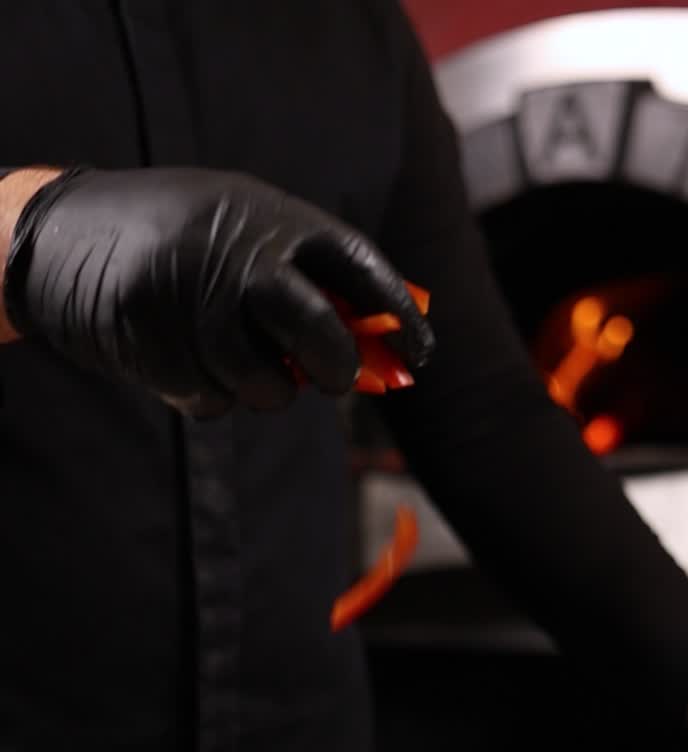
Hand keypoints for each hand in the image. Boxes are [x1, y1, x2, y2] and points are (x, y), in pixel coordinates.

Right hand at [3, 167, 433, 416]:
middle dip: (335, 368)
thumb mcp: (245, 226)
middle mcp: (237, 253)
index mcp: (273, 217)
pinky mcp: (156, 341)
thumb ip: (304, 275)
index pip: (358, 265)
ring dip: (264, 391)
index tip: (422, 353)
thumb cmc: (179, 236)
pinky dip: (209, 396)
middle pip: (316, 329)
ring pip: (263, 383)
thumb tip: (377, 339)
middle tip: (333, 380)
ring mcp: (193, 298)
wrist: (69, 231)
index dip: (397, 313)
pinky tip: (189, 363)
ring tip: (241, 365)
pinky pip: (210, 400)